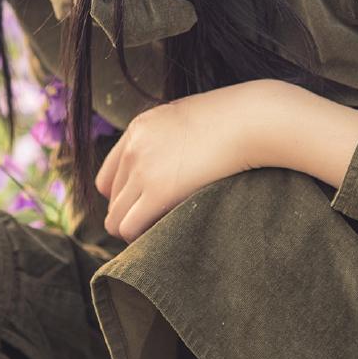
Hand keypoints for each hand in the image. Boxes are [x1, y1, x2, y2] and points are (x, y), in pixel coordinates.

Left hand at [94, 81, 267, 242]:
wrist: (250, 121)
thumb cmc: (232, 122)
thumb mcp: (187, 120)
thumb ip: (167, 139)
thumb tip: (171, 166)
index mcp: (138, 129)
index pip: (107, 177)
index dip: (123, 197)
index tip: (143, 207)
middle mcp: (133, 147)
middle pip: (112, 199)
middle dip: (130, 214)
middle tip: (156, 224)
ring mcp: (142, 169)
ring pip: (115, 217)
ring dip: (133, 228)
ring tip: (159, 233)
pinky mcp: (159, 191)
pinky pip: (129, 227)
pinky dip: (139, 238)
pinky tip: (160, 237)